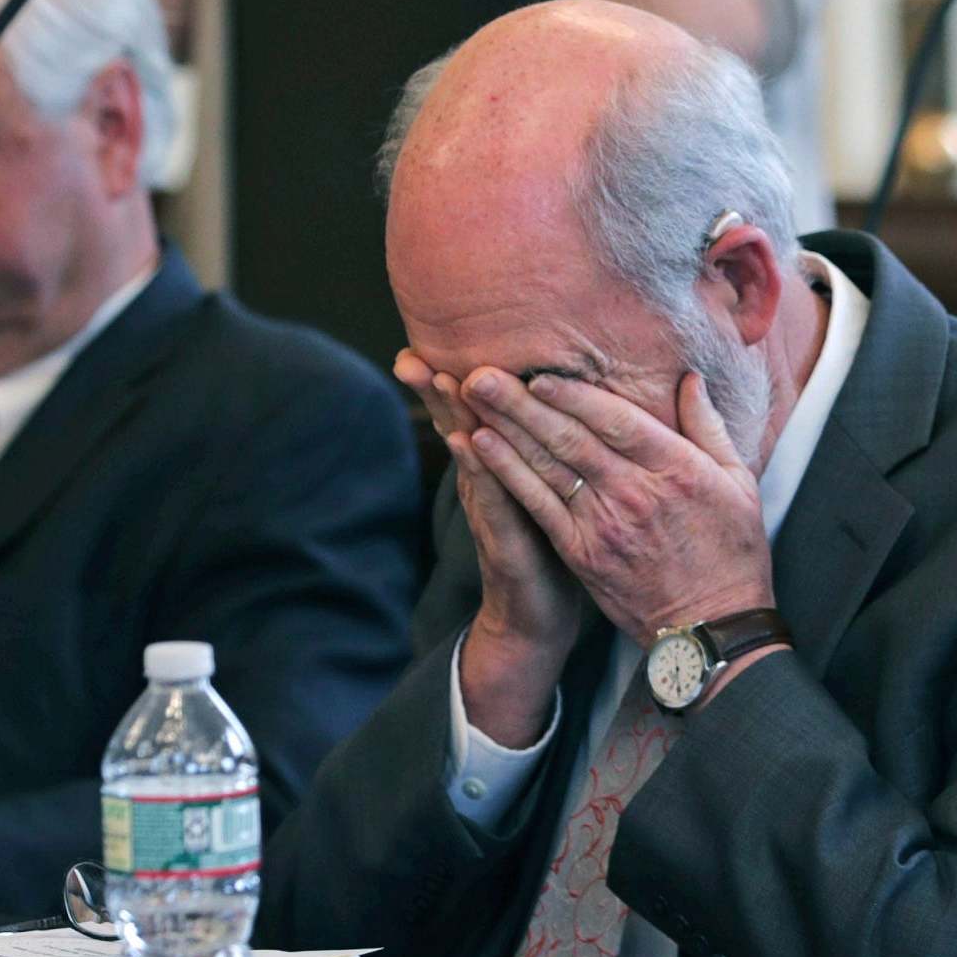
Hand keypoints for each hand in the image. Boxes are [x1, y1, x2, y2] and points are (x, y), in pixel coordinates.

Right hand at [397, 350, 587, 746]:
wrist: (539, 616)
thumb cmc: (546, 542)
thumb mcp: (540, 486)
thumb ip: (533, 444)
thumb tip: (543, 395)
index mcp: (496, 465)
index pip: (470, 412)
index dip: (448, 377)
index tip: (422, 340)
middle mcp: (485, 483)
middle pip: (457, 425)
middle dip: (435, 389)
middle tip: (410, 353)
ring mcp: (490, 511)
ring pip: (471, 456)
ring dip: (453, 418)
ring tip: (441, 380)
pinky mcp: (505, 541)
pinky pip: (493, 500)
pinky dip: (480, 471)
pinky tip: (465, 447)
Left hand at [462, 368, 772, 644]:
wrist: (713, 625)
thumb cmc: (730, 551)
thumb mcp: (737, 482)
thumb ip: (707, 427)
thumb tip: (689, 380)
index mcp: (676, 469)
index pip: (618, 420)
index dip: (575, 395)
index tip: (539, 372)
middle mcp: (636, 492)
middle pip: (571, 437)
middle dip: (522, 402)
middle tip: (481, 372)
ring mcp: (605, 524)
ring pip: (547, 465)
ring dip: (506, 427)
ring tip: (472, 396)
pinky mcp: (584, 553)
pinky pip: (539, 505)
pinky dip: (509, 473)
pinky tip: (482, 447)